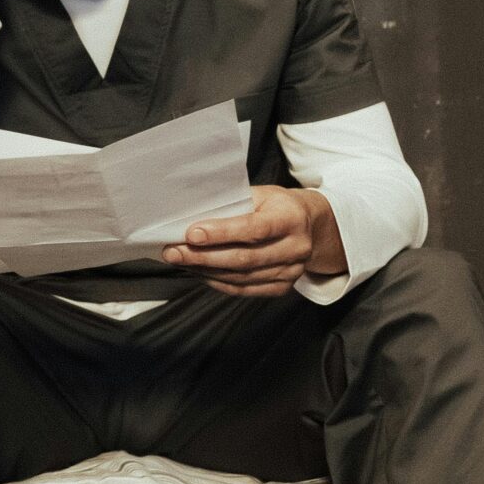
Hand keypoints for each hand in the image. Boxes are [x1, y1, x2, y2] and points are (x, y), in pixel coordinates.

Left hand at [162, 184, 342, 297]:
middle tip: (173, 252)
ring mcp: (292, 271)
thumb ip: (234, 204)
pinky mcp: (283, 287)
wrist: (309, 225)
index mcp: (291, 217)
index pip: (254, 228)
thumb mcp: (261, 194)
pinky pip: (245, 289)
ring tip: (180, 261)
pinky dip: (218, 282)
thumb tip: (191, 214)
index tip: (191, 234)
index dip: (222, 233)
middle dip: (203, 256)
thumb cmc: (276, 205)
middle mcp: (296, 247)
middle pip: (245, 258)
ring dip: (206, 271)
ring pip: (241, 277)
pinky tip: (199, 273)